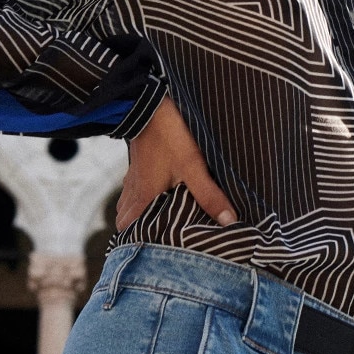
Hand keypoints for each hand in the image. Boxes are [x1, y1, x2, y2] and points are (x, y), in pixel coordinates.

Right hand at [115, 97, 237, 232]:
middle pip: (125, 217)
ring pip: (129, 201)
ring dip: (139, 212)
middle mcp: (134, 187)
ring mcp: (134, 172)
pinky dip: (142, 194)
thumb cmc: (169, 135)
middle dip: (135, 231)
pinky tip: (158, 193)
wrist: (148, 100)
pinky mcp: (139, 160)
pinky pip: (134, 185)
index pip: (126, 228)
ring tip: (158, 222)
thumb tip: (229, 221)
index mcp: (143, 195)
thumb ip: (208, 193)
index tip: (146, 252)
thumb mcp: (192, 165)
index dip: (132, 242)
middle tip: (156, 240)